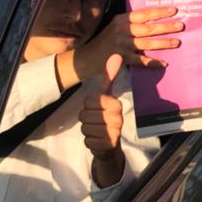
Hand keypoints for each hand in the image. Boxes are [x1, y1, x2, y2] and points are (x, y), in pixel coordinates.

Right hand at [72, 6, 181, 81]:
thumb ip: (129, 24)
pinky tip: (164, 63)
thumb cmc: (103, 42)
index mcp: (121, 19)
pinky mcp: (121, 58)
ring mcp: (121, 44)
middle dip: (166, 26)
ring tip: (177, 42)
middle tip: (181, 25)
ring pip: (147, 43)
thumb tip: (153, 22)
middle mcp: (122, 30)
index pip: (143, 13)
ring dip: (163, 42)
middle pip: (148, 27)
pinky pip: (141, 60)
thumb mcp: (114, 28)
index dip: (159, 12)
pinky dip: (153, 62)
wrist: (85, 58)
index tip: (174, 10)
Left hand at [80, 54, 125, 187]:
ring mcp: (113, 133)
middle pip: (84, 114)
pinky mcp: (107, 145)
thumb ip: (110, 76)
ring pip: (84, 127)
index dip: (89, 106)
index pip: (89, 101)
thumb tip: (116, 55)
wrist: (111, 146)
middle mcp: (117, 118)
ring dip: (87, 130)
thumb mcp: (107, 96)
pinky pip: (87, 140)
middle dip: (86, 118)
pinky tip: (98, 140)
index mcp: (116, 104)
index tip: (99, 108)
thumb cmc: (106, 117)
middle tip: (97, 121)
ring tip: (98, 130)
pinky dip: (89, 141)